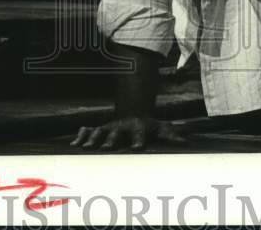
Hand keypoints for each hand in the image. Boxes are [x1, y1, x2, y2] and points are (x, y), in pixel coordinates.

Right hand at [70, 116, 185, 151]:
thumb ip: (172, 135)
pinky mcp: (101, 130)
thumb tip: (186, 141)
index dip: (139, 140)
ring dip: (92, 138)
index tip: (137, 147)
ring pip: (99, 132)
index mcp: (138, 128)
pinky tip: (74, 144)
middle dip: (110, 139)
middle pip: (115, 133)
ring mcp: (110, 128)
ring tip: (85, 146)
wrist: (134, 112)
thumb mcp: (162, 128)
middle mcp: (122, 127)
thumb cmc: (149, 126)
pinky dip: (81, 136)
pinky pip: (89, 131)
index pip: (139, 134)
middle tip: (105, 147)